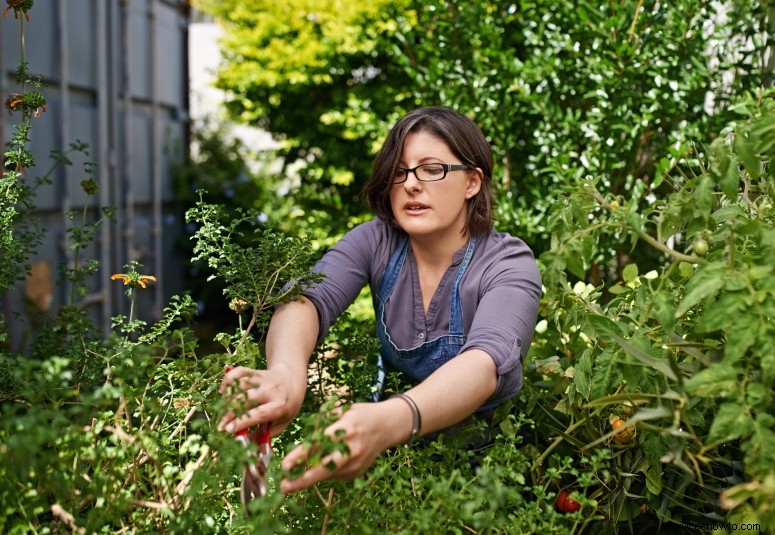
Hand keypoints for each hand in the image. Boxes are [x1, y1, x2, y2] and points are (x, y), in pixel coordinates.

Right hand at [218, 366, 303, 436]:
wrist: (292, 381)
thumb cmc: (285, 407)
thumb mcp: (281, 423)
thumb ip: (264, 435)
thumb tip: (245, 446)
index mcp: (280, 406)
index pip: (260, 413)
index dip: (242, 422)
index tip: (228, 430)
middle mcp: (271, 390)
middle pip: (246, 399)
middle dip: (230, 413)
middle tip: (220, 425)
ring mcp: (262, 379)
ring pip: (240, 385)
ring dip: (227, 398)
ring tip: (222, 410)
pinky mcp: (254, 372)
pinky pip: (238, 373)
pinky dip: (228, 380)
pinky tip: (224, 392)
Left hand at [279, 399, 411, 493]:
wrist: (388, 426)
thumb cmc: (360, 415)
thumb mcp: (341, 411)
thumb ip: (323, 425)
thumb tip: (302, 445)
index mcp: (346, 429)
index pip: (319, 445)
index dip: (301, 456)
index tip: (285, 464)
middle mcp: (352, 449)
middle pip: (324, 469)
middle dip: (303, 479)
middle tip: (284, 486)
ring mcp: (356, 463)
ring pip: (327, 474)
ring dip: (310, 476)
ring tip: (294, 479)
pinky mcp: (358, 472)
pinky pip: (335, 475)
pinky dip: (326, 470)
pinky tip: (328, 460)